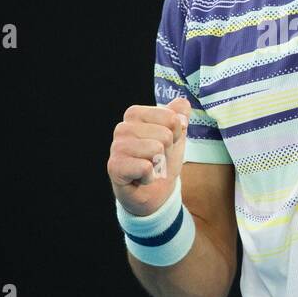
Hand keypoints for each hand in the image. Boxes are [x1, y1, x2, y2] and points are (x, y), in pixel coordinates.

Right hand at [108, 96, 190, 214]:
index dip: (176, 134)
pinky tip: (141, 178)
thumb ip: (180, 115)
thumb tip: (182, 104)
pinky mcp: (114, 167)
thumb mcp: (177, 135)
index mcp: (135, 115)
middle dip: (167, 151)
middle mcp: (122, 128)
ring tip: (149, 168)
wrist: (155, 192)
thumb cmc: (163, 160)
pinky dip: (150, 177)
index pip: (170, 117)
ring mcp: (116, 147)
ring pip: (156, 149)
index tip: (166, 144)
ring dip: (159, 165)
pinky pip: (145, 167)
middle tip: (156, 160)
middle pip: (165, 134)